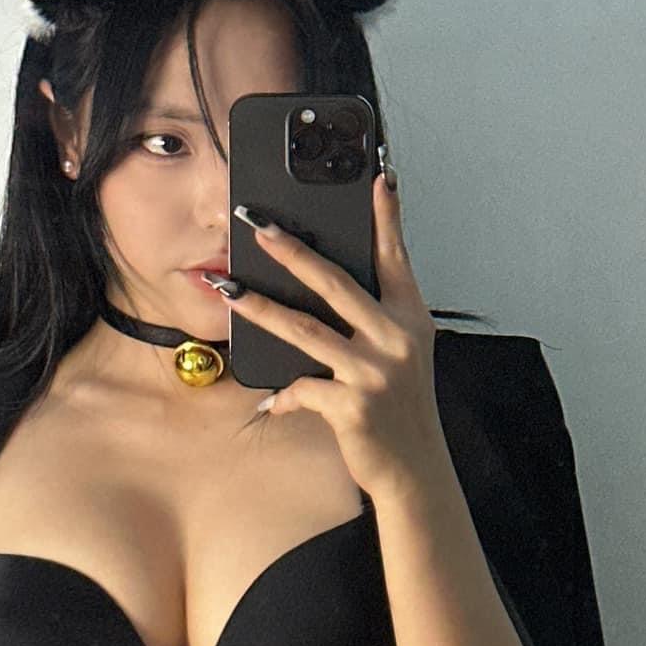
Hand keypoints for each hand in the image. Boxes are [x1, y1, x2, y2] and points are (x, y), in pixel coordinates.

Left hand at [223, 169, 447, 499]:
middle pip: (335, 283)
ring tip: (229, 288)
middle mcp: (394, 339)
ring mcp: (374, 372)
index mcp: (408, 318)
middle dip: (293, 250)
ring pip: (305, 330)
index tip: (377, 177)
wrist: (416, 469)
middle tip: (260, 226)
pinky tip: (267, 401)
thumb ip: (374, 318)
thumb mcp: (403, 354)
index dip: (386, 216)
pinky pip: (302, 389)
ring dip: (260, 308)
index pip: (395, 257)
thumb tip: (325, 285)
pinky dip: (282, 396)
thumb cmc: (402, 408)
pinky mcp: (352, 406)